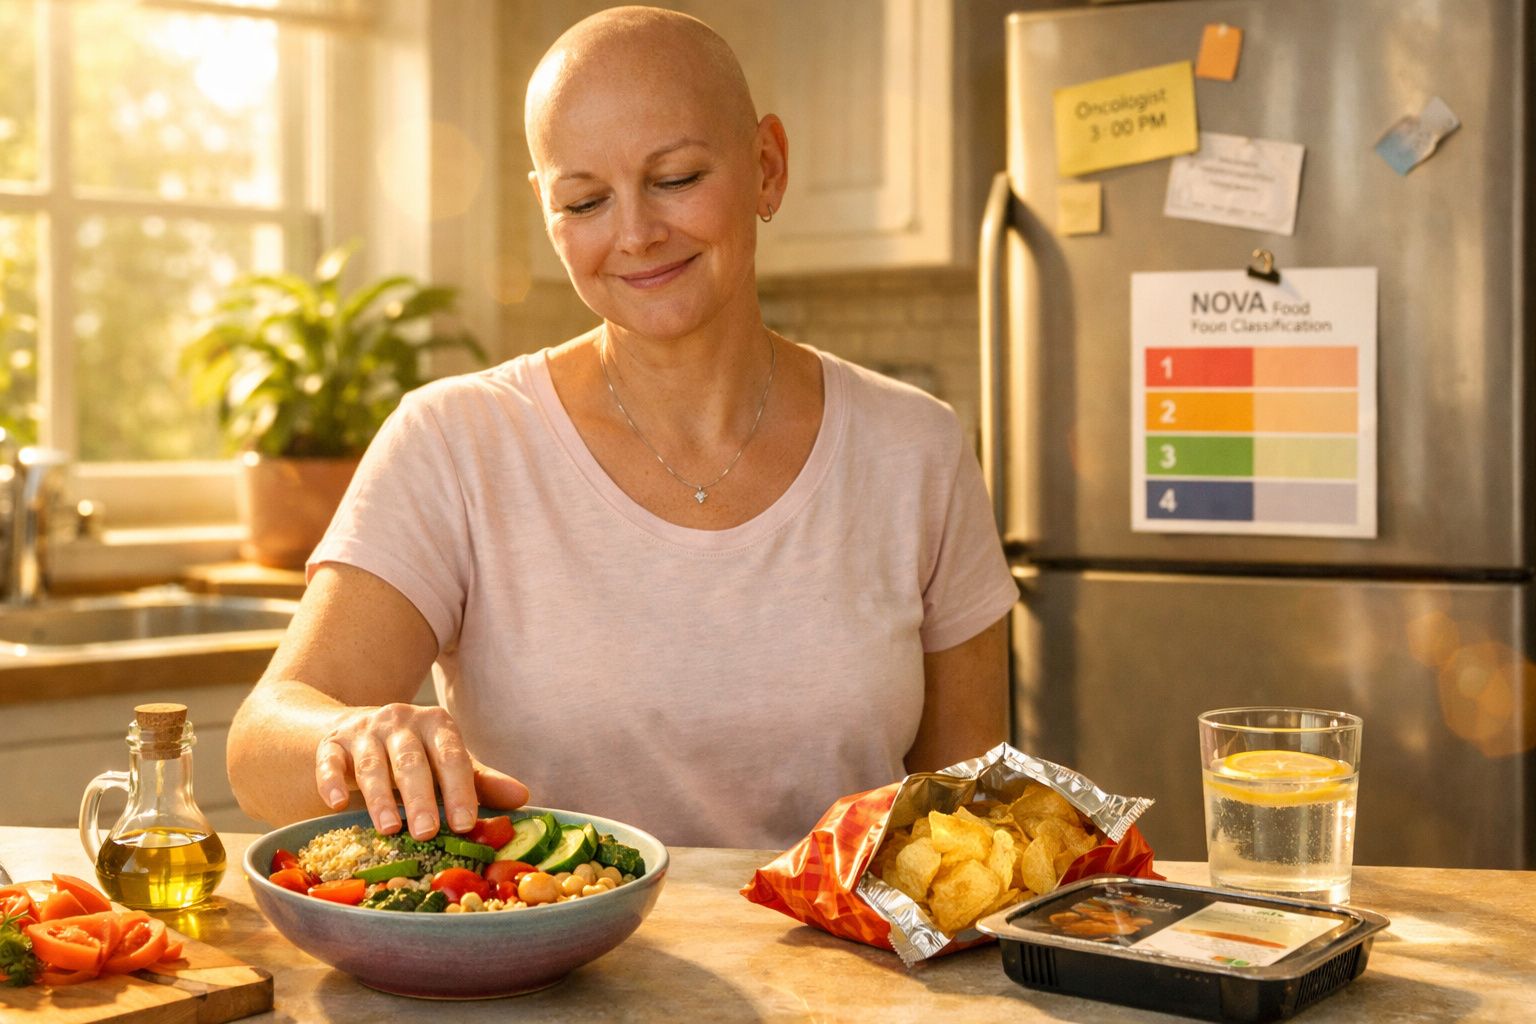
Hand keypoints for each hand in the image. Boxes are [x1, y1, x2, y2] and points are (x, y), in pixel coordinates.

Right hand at [315, 703, 528, 839]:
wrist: (357, 730)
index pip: (452, 757)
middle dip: (420, 798)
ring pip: (371, 764)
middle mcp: (401, 721)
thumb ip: (481, 782)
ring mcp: (364, 731)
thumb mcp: (448, 764)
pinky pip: (328, 761)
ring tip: (388, 829)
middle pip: (411, 761)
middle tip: (427, 833)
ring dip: (379, 797)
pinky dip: (329, 782)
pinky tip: (334, 805)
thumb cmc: (415, 755)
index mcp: (437, 724)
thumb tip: (523, 799)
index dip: (459, 790)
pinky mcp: (332, 743)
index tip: (464, 824)